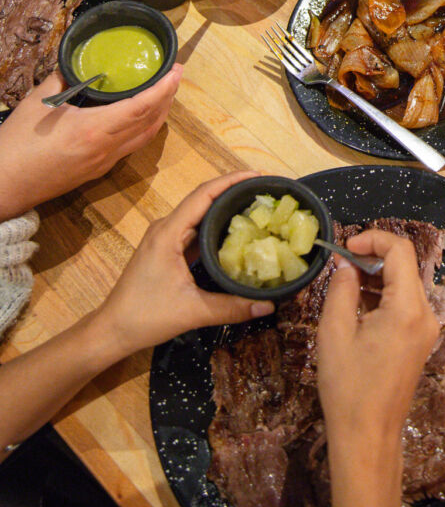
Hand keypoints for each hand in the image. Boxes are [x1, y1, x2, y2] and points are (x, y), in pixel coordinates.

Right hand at [0, 65, 182, 219]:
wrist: (4, 186)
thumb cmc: (17, 145)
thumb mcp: (36, 103)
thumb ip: (61, 79)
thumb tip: (77, 63)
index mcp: (93, 130)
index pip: (140, 108)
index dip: (163, 89)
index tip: (176, 71)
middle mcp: (106, 149)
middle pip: (150, 122)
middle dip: (168, 97)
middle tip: (175, 74)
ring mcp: (104, 163)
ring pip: (144, 137)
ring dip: (159, 114)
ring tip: (165, 92)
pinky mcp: (97, 171)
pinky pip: (131, 147)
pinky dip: (144, 128)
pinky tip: (141, 116)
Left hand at [94, 173, 272, 359]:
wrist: (112, 331)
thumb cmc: (145, 316)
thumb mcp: (193, 312)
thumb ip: (232, 307)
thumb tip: (269, 305)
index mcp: (168, 232)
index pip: (203, 194)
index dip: (231, 181)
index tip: (258, 175)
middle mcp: (166, 228)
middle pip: (203, 199)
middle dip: (232, 191)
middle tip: (263, 192)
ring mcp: (164, 238)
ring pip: (198, 214)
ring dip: (223, 208)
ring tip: (253, 208)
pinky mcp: (166, 250)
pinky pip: (194, 230)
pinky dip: (214, 226)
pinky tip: (233, 234)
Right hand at [317, 230, 438, 506]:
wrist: (368, 437)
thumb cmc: (348, 386)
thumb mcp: (335, 332)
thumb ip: (342, 289)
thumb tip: (345, 264)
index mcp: (408, 308)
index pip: (400, 251)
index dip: (373, 239)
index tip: (345, 247)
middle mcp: (426, 314)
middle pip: (406, 265)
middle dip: (374, 256)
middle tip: (342, 262)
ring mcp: (427, 329)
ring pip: (406, 283)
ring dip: (378, 275)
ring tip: (346, 282)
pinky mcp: (421, 341)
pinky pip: (406, 303)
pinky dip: (385, 295)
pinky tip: (359, 304)